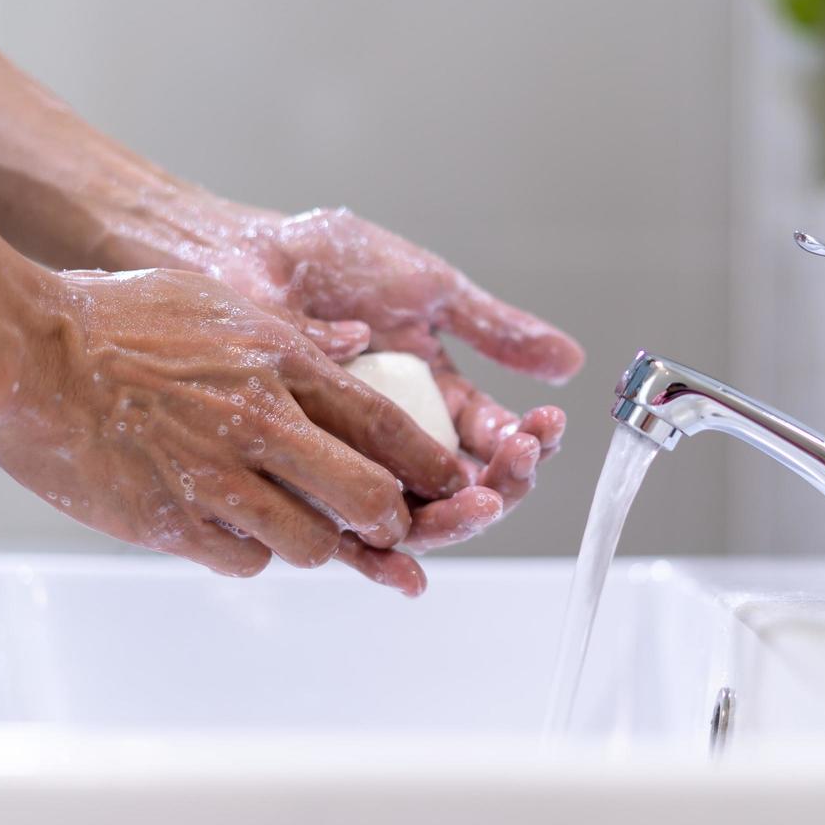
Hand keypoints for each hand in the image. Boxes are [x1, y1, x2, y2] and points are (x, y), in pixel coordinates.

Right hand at [0, 268, 493, 594]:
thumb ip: (294, 336)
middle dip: (389, 525)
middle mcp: (262, 424)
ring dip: (313, 543)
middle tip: (384, 530)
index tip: (450, 486)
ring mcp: (218, 478)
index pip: (388, 427)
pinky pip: (244, 562)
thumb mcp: (221, 305)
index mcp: (283, 365)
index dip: (429, 467)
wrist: (25, 350)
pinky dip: (247, 554)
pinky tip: (225, 529)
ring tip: (287, 522)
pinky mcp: (172, 523)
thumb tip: (354, 345)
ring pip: (311, 546)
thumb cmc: (118, 319)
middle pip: (369, 500)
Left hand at [189, 206, 584, 545]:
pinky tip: (409, 572)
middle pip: (466, 490)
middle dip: (504, 485)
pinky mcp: (309, 477)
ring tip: (485, 500)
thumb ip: (498, 331)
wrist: (250, 253)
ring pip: (418, 517)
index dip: (526, 444)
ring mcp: (357, 459)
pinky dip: (380, 560)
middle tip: (519, 464)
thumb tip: (573, 362)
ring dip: (460, 520)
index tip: (543, 427)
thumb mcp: (432, 292)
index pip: (493, 442)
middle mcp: (401, 438)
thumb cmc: (332, 262)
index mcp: (436, 396)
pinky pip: (346, 534)